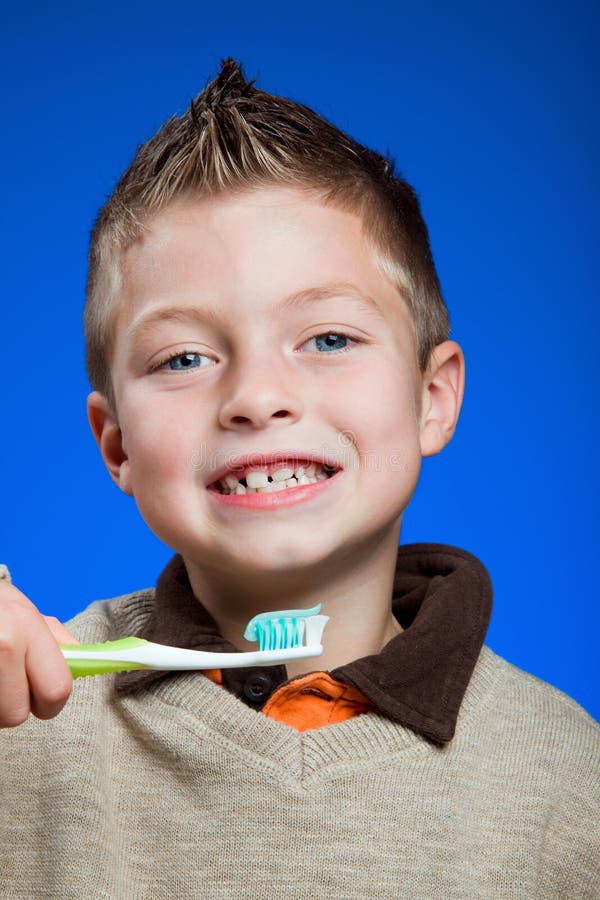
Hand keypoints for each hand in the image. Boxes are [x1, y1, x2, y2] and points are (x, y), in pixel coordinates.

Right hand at [0, 579, 78, 726]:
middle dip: (14, 707)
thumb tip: (81, 667)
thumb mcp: (29, 613)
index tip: (42, 699)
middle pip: (16, 715)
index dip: (51, 703)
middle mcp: (4, 644)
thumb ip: (56, 643)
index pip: (56, 690)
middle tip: (9, 685)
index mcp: (28, 628)